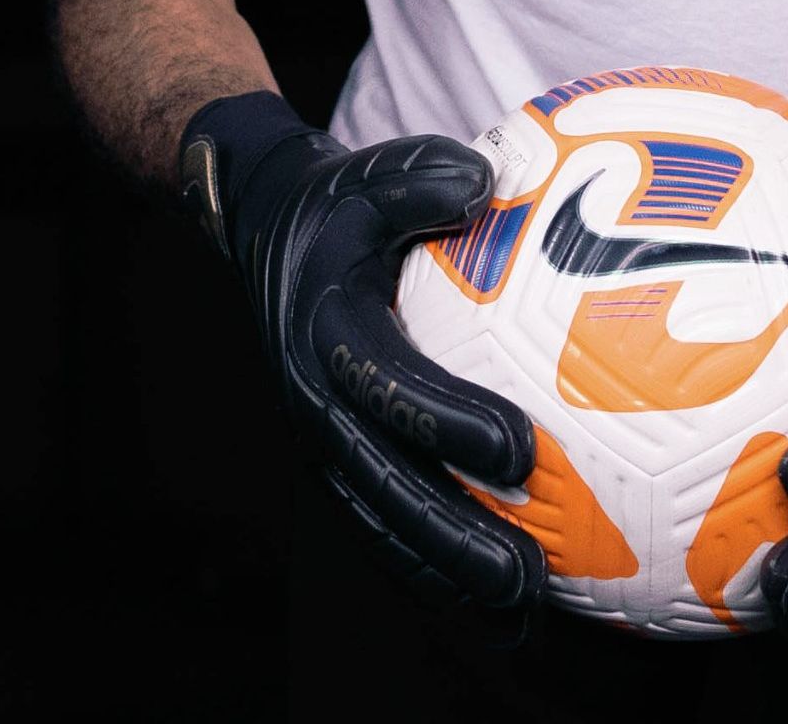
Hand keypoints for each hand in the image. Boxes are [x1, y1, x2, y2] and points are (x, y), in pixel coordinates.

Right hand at [178, 93, 547, 633]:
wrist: (264, 236)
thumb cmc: (336, 204)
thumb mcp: (365, 175)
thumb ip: (417, 176)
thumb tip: (482, 175)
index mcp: (327, 333)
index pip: (389, 385)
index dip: (448, 420)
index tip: (519, 450)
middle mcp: (315, 401)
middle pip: (385, 482)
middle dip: (453, 536)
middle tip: (523, 575)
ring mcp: (322, 442)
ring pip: (382, 523)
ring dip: (446, 573)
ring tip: (516, 613)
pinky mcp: (337, 464)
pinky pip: (382, 528)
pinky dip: (430, 571)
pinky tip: (491, 607)